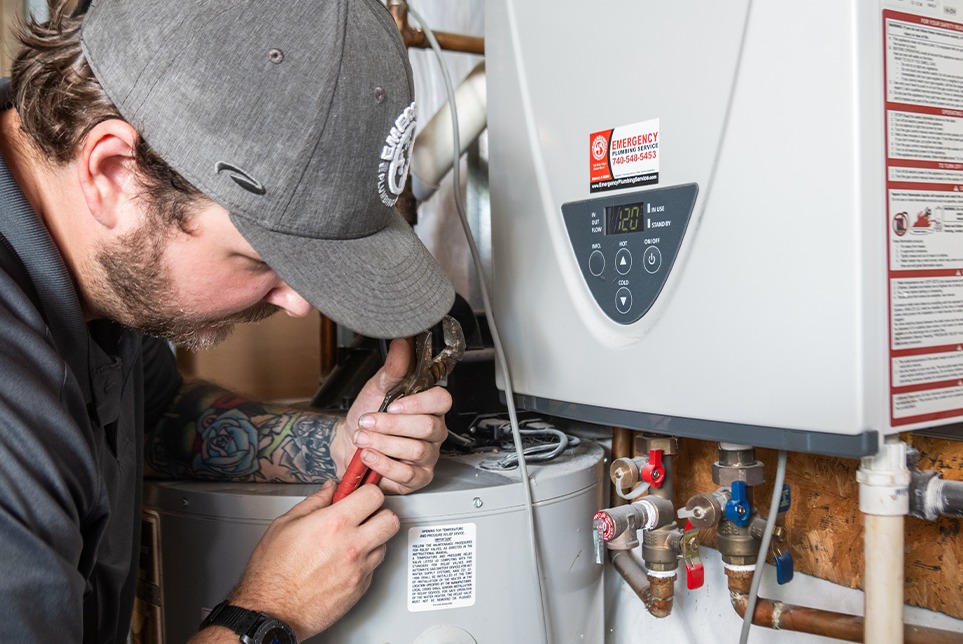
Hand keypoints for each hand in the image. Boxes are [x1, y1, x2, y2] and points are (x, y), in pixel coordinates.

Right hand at [219, 481, 398, 640]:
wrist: (272, 611)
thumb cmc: (272, 572)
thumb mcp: (285, 524)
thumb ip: (314, 502)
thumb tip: (329, 489)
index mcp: (334, 523)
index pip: (374, 495)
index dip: (368, 492)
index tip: (362, 494)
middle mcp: (352, 545)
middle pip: (391, 519)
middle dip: (380, 514)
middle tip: (365, 516)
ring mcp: (359, 569)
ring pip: (385, 544)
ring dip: (373, 539)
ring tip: (352, 540)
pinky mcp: (360, 588)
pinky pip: (374, 567)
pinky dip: (364, 561)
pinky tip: (346, 561)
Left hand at [335, 337, 450, 494]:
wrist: (348, 442)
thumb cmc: (367, 414)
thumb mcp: (377, 388)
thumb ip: (393, 369)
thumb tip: (401, 344)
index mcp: (429, 407)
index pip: (442, 401)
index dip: (420, 403)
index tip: (394, 404)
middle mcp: (433, 432)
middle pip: (427, 428)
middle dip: (391, 425)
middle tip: (367, 421)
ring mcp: (427, 456)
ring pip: (415, 451)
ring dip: (383, 443)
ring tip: (362, 437)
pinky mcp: (417, 478)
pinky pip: (406, 474)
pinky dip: (383, 464)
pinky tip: (368, 456)